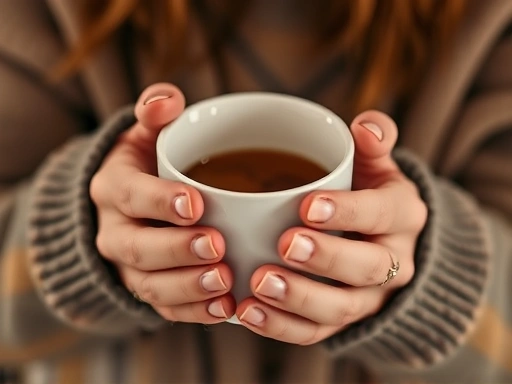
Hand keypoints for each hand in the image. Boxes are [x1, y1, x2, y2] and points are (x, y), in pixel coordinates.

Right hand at [90, 83, 234, 323]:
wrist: (130, 204)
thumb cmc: (148, 164)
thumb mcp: (147, 133)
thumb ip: (156, 112)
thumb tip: (167, 100)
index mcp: (113, 188)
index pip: (130, 195)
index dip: (159, 201)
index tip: (196, 204)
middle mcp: (114, 231)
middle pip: (138, 248)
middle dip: (178, 250)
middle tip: (217, 246)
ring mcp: (129, 266)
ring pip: (151, 285)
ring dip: (188, 287)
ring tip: (225, 281)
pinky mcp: (148, 288)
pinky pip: (165, 309)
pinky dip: (195, 312)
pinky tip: (227, 309)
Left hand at [237, 111, 426, 343]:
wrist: (383, 241)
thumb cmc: (368, 193)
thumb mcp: (376, 165)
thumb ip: (373, 141)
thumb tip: (366, 124)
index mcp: (401, 216)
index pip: (381, 214)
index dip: (348, 212)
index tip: (308, 205)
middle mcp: (393, 262)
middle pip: (367, 268)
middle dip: (325, 258)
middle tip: (284, 244)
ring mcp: (369, 298)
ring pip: (341, 308)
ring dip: (299, 299)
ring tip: (258, 283)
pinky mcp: (344, 321)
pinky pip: (316, 333)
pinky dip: (282, 327)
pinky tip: (249, 312)